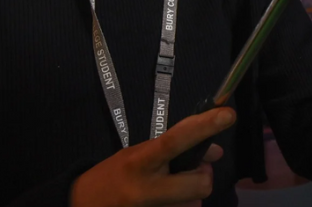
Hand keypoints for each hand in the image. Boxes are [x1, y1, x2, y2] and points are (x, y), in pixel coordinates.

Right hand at [70, 107, 235, 206]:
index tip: (228, 114)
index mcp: (140, 161)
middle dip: (203, 177)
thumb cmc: (113, 174)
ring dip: (190, 195)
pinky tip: (165, 200)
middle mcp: (145, 188)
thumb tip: (215, 152)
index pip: (175, 140)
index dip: (204, 127)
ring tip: (169, 189)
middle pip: (199, 184)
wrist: (83, 204)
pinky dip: (181, 205)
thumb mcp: (140, 153)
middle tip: (191, 172)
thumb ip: (175, 150)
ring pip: (194, 204)